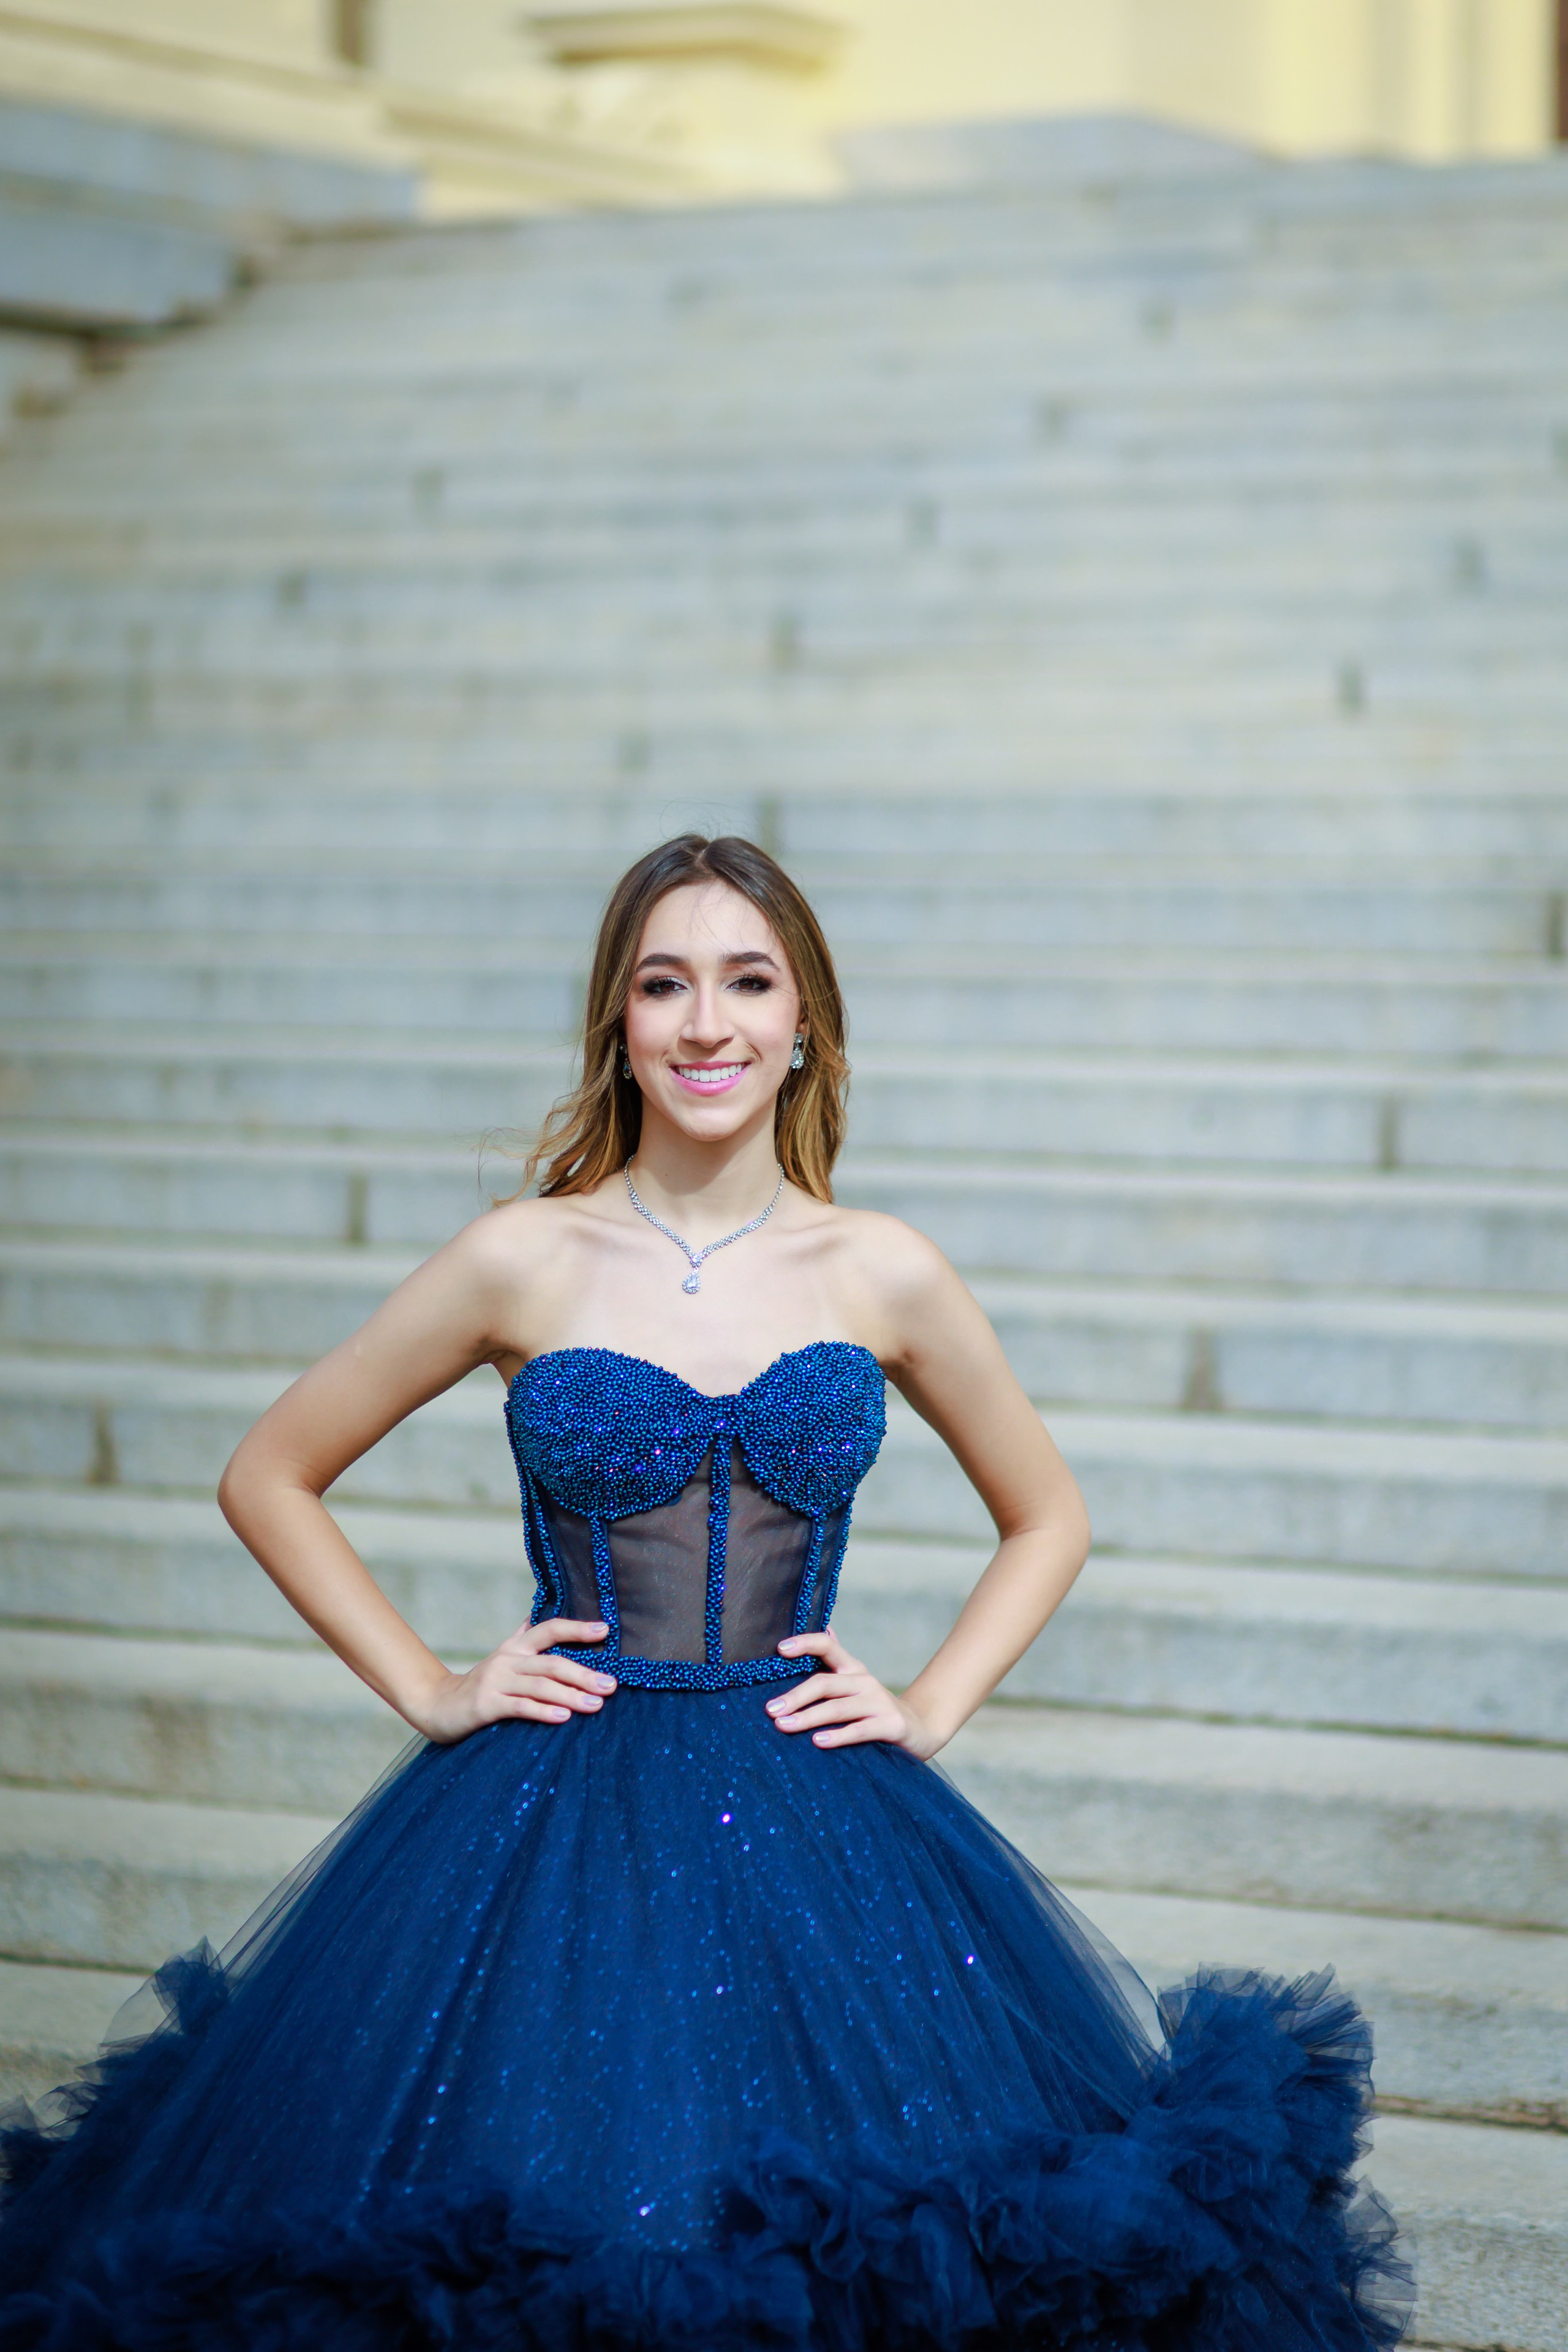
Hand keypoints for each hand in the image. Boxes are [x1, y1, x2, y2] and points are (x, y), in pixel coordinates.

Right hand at [413, 1618, 615, 1743]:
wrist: (438, 1705)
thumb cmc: (480, 1684)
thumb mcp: (503, 1658)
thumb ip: (522, 1638)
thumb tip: (537, 1615)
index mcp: (515, 1646)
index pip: (549, 1629)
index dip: (577, 1628)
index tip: (605, 1630)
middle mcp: (507, 1659)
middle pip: (552, 1663)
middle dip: (584, 1673)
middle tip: (610, 1685)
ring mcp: (496, 1681)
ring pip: (540, 1685)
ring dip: (571, 1695)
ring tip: (596, 1704)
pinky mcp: (486, 1705)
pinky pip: (520, 1707)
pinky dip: (543, 1711)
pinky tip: (563, 1717)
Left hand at [765, 1628, 938, 1758]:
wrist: (920, 1729)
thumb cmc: (875, 1709)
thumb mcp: (856, 1684)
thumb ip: (837, 1662)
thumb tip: (826, 1628)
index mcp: (853, 1669)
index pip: (828, 1646)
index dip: (805, 1643)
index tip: (780, 1649)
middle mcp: (865, 1681)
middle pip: (825, 1683)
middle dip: (795, 1696)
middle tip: (770, 1709)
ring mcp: (879, 1702)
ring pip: (837, 1708)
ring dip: (808, 1717)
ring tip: (783, 1726)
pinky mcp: (891, 1725)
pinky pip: (859, 1730)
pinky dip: (837, 1736)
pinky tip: (818, 1742)